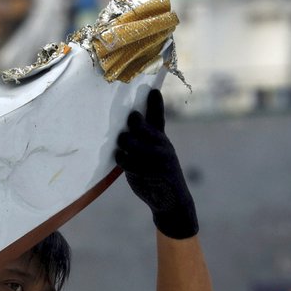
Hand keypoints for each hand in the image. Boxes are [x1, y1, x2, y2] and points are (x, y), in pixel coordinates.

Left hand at [115, 89, 198, 238]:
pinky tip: (121, 158)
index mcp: (162, 139)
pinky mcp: (145, 172)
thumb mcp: (157, 151)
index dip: (155, 104)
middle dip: (134, 121)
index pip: (158, 118)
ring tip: (122, 143)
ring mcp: (154, 159)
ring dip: (123, 141)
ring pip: (131, 142)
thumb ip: (146, 135)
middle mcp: (161, 146)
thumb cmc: (158, 171)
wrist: (170, 199)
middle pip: (142, 126)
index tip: (152, 91)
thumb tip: (131, 118)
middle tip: (129, 119)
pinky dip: (121, 157)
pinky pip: (126, 160)